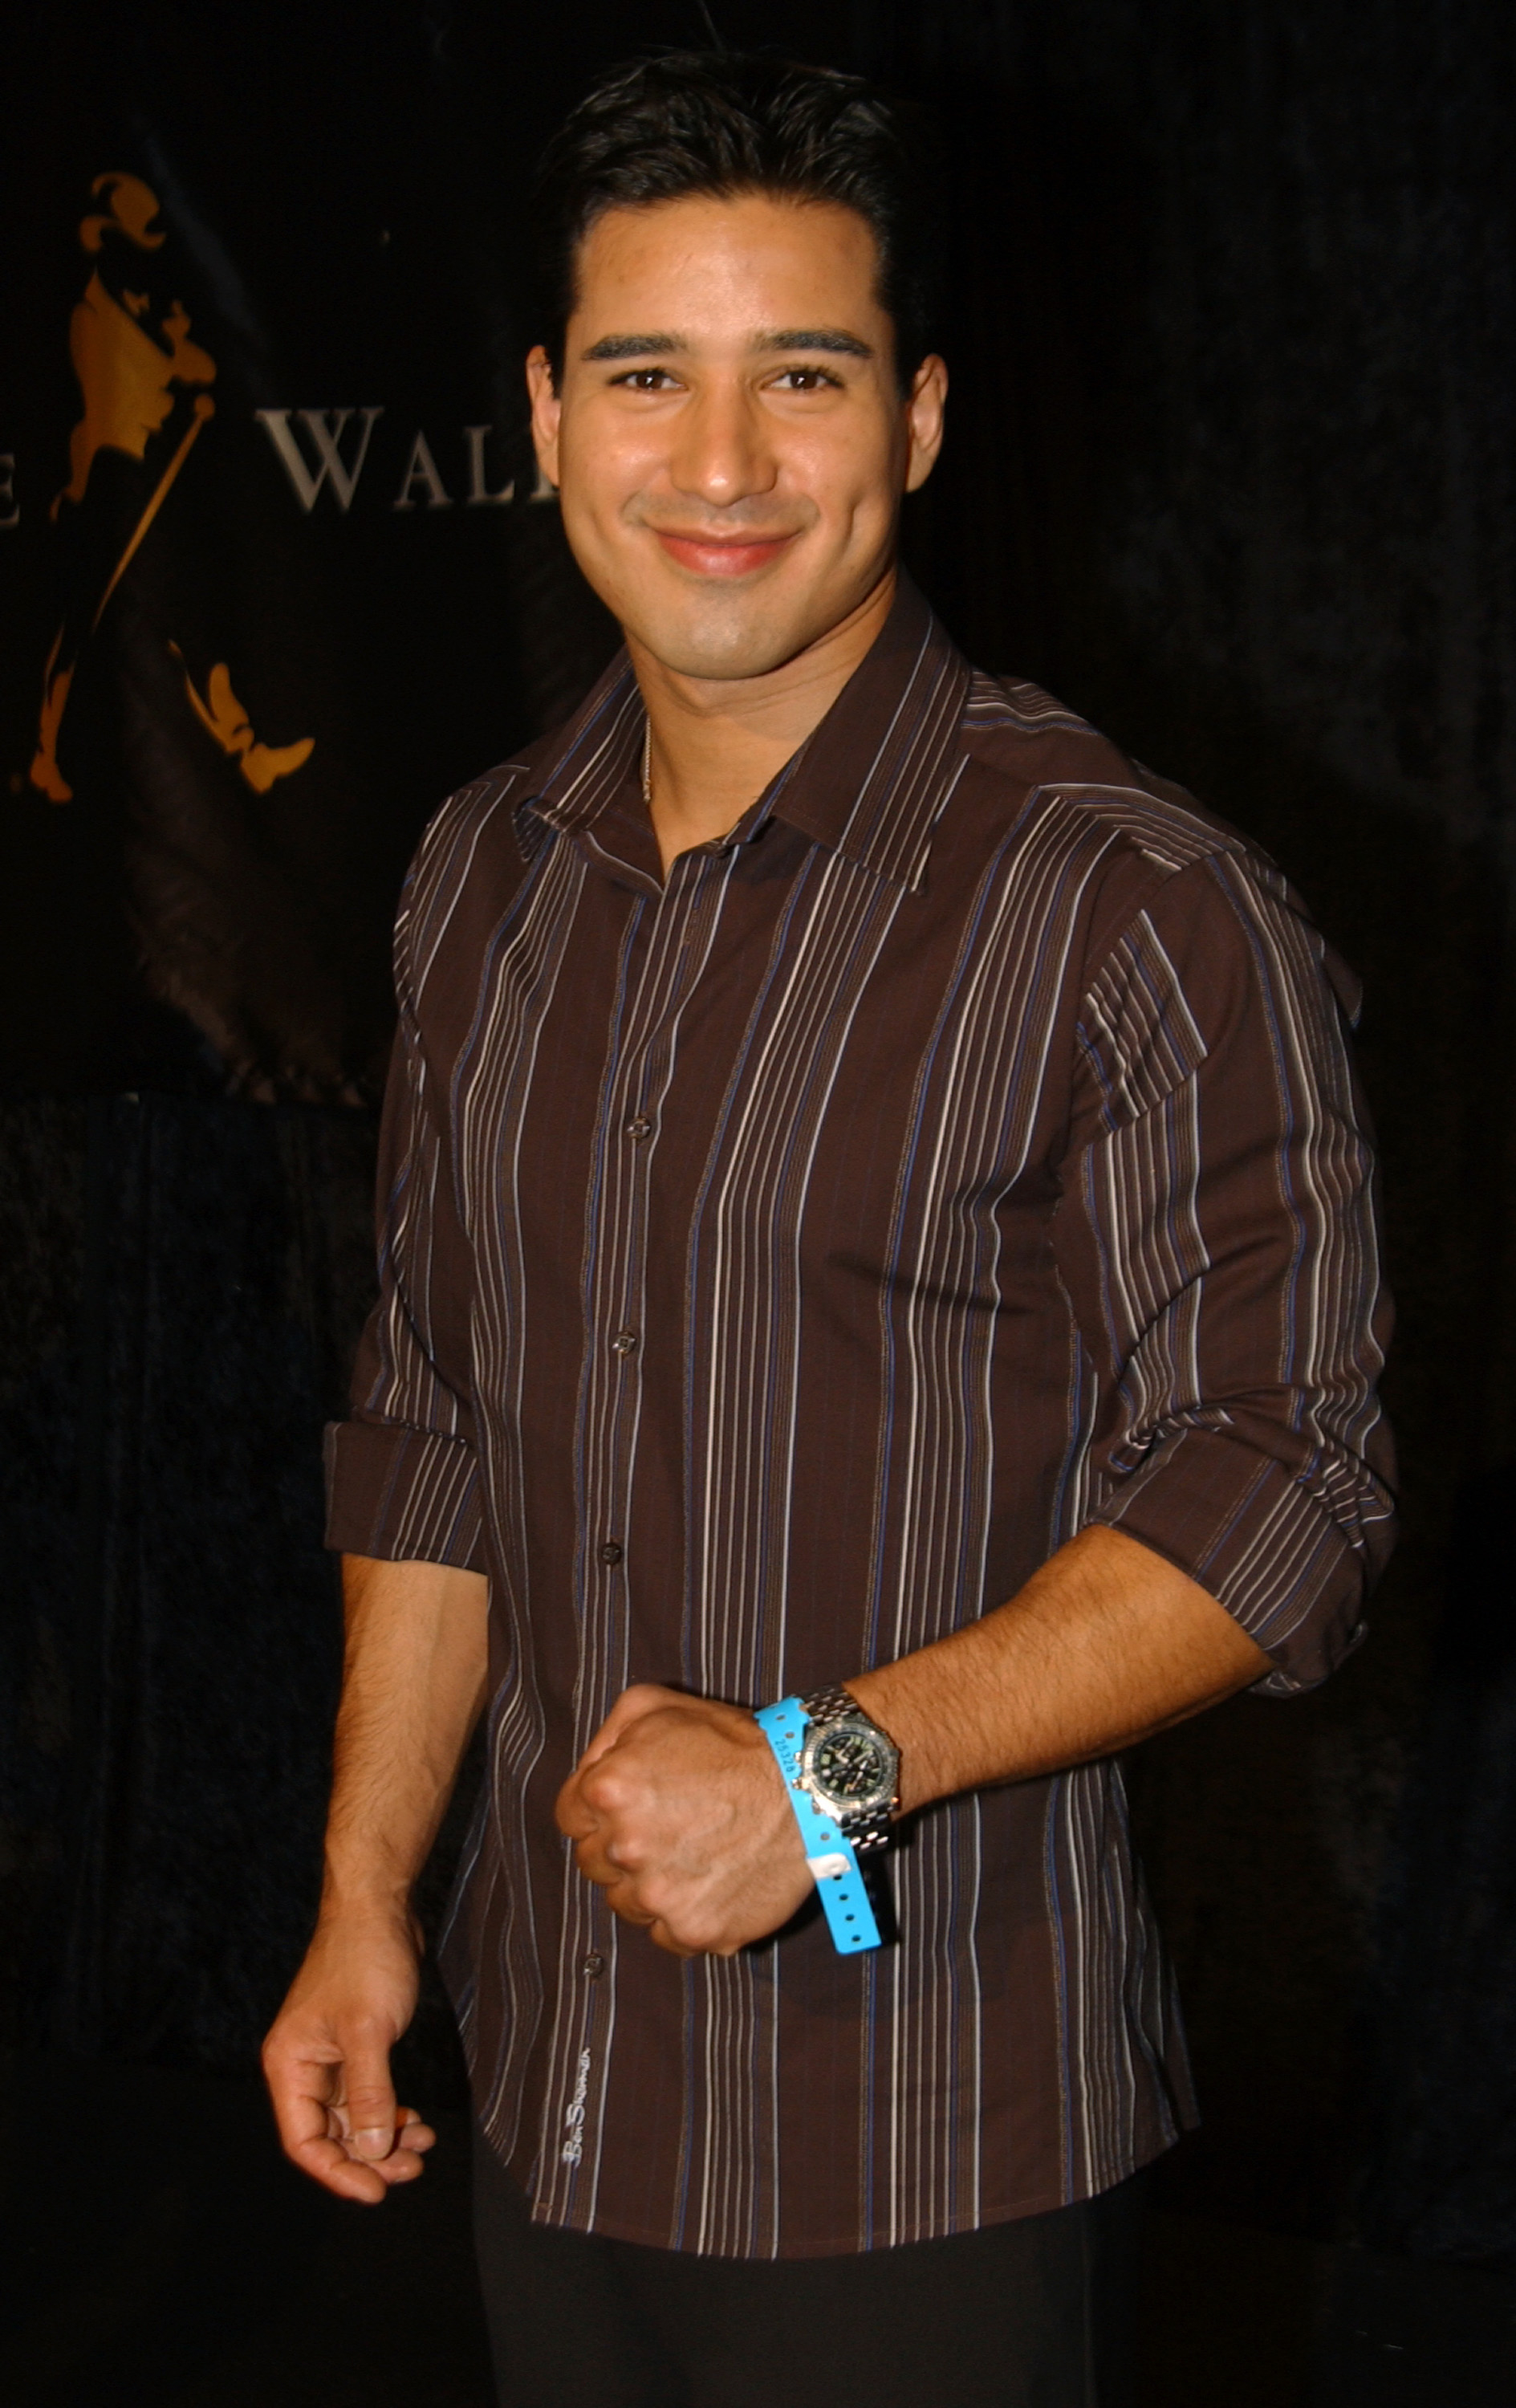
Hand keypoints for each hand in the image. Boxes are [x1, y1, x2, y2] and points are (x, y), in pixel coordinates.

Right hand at [261, 1906, 435, 2202]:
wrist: (379, 1907)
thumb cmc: (364, 1959)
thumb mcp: (369, 2031)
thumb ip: (370, 2094)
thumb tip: (372, 2152)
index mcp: (290, 2066)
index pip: (304, 2141)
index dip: (337, 2172)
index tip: (375, 2191)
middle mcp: (303, 2067)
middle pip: (329, 2136)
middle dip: (368, 2158)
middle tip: (411, 2168)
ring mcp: (330, 2057)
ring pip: (351, 2120)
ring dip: (383, 2138)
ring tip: (422, 2146)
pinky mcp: (355, 2046)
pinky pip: (367, 2097)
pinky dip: (389, 2113)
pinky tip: (415, 2121)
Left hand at [555, 1685, 809, 1955]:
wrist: (808, 1789)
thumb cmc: (734, 1744)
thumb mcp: (655, 1707)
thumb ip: (604, 1740)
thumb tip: (586, 1777)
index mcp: (608, 1790)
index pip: (569, 1817)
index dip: (598, 1809)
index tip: (632, 1806)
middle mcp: (625, 1847)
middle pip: (594, 1863)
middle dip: (622, 1846)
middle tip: (670, 1827)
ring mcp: (659, 1896)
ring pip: (625, 1904)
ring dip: (647, 1885)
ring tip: (692, 1855)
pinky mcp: (693, 1930)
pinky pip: (665, 1935)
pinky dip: (681, 1916)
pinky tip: (709, 1884)